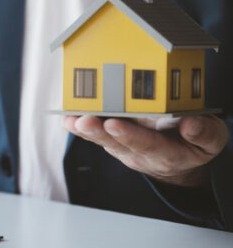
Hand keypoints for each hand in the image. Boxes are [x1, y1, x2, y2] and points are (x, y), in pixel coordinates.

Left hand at [64, 115, 228, 186]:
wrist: (180, 161)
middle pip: (117, 144)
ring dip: (84, 130)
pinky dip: (79, 127)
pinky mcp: (113, 142)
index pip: (147, 145)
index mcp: (167, 153)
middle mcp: (140, 153)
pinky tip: (68, 118)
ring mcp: (124, 148)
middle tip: (83, 122)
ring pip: (101, 140)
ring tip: (71, 120)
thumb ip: (204, 134)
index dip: (130, 135)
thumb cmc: (194, 144)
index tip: (114, 124)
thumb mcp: (211, 141)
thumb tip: (191, 123)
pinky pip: (95, 135)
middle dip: (98, 132)